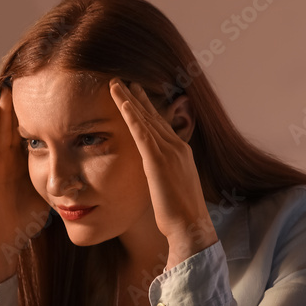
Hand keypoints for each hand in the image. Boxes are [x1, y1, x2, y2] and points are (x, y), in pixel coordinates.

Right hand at [0, 88, 51, 284]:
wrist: (5, 239)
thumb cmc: (26, 218)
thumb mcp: (48, 189)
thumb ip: (60, 175)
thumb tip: (86, 167)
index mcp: (21, 161)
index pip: (30, 130)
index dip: (39, 111)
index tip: (50, 91)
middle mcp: (6, 158)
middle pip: (14, 124)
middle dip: (20, 103)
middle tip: (27, 77)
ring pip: (0, 129)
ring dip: (3, 107)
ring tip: (10, 84)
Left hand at [109, 78, 217, 268]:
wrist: (190, 225)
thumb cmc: (180, 213)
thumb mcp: (172, 186)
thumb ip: (163, 173)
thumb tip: (153, 173)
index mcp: (181, 152)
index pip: (160, 125)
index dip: (146, 108)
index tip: (135, 94)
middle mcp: (177, 147)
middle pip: (152, 117)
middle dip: (136, 97)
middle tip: (122, 81)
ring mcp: (170, 152)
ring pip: (145, 120)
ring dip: (129, 101)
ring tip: (115, 84)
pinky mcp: (158, 161)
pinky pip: (143, 134)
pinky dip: (133, 117)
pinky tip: (123, 104)